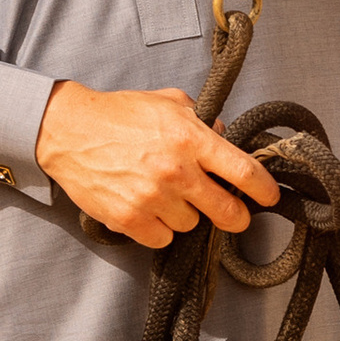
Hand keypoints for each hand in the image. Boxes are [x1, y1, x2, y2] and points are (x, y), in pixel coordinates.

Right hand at [34, 80, 282, 248]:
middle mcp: (176, 171)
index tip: (270, 197)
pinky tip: (148, 209)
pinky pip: (162, 238)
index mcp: (190, 138)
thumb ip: (202, 119)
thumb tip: (226, 136)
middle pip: (227, 211)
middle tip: (233, 213)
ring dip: (186, 215)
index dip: (264, 189)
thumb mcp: (168, 102)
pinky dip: (159, 229)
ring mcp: (152, 198)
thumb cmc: (119, 115)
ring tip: (167, 196)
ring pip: (192, 225)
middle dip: (236, 216)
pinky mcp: (130, 219)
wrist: (69, 131)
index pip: (244, 170)